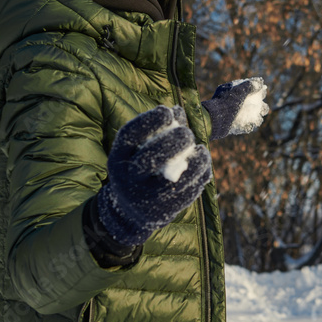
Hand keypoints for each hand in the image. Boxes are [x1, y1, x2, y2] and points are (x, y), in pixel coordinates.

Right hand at [96, 105, 211, 246]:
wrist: (131, 210)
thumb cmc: (139, 168)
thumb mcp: (139, 150)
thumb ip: (158, 130)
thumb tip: (177, 111)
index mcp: (118, 159)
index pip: (129, 136)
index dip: (149, 121)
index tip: (166, 111)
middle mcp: (127, 179)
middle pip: (151, 157)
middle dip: (173, 141)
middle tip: (187, 133)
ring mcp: (145, 198)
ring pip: (173, 180)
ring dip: (194, 163)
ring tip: (202, 151)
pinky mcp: (163, 211)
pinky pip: (185, 194)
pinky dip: (198, 178)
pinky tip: (204, 167)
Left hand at [201, 77, 269, 140]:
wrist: (215, 120)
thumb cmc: (226, 103)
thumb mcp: (238, 91)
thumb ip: (249, 86)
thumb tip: (259, 83)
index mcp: (232, 92)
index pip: (247, 89)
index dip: (257, 90)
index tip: (263, 91)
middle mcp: (233, 102)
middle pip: (251, 103)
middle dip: (260, 105)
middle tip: (263, 108)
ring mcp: (233, 114)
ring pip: (250, 115)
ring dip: (257, 117)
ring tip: (258, 119)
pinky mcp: (232, 125)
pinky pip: (244, 126)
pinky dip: (248, 126)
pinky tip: (250, 125)